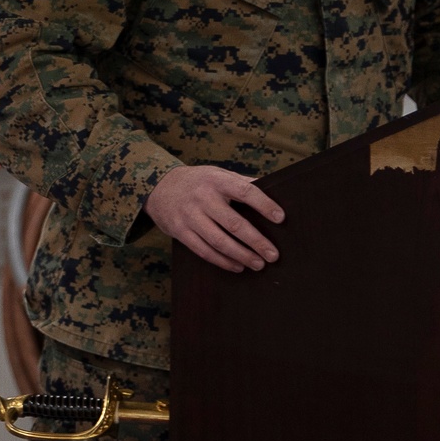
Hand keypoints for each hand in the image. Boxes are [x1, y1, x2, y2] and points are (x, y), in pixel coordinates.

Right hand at [145, 165, 284, 273]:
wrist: (158, 187)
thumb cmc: (199, 181)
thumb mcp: (218, 174)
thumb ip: (242, 182)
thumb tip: (273, 186)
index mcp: (216, 180)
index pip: (245, 192)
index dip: (264, 204)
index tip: (281, 218)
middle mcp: (203, 198)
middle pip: (234, 223)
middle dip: (256, 241)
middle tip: (273, 255)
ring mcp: (190, 216)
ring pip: (219, 241)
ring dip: (242, 255)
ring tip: (259, 264)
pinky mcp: (180, 232)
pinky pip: (204, 251)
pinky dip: (223, 261)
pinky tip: (238, 266)